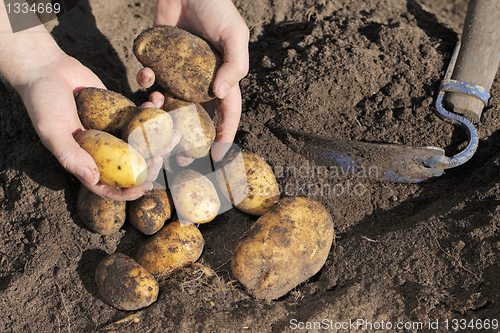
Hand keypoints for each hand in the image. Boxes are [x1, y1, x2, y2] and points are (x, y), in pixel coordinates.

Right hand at [18, 54, 177, 199]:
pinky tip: (157, 103)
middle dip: (149, 166)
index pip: (108, 186)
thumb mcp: (52, 131)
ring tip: (176, 133)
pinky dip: (150, 112)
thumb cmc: (43, 102)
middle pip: (130, 166)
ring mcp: (112, 132)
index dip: (126, 192)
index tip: (144, 188)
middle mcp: (101, 150)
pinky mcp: (119, 112)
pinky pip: (139, 118)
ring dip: (160, 139)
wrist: (47, 69)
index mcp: (85, 162)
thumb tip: (93, 179)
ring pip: (140, 143)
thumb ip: (71, 155)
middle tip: (161, 158)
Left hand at [137, 0, 248, 163]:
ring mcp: (178, 73)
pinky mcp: (159, 61)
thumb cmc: (216, 6)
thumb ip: (235, 64)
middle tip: (178, 157)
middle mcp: (200, 81)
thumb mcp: (235, 34)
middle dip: (187, 139)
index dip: (225, 135)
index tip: (218, 156)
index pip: (227, 113)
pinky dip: (144, 82)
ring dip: (159, 113)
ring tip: (152, 113)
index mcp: (223, 78)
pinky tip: (145, 75)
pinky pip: (150, 80)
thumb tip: (221, 92)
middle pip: (196, 117)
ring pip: (169, 104)